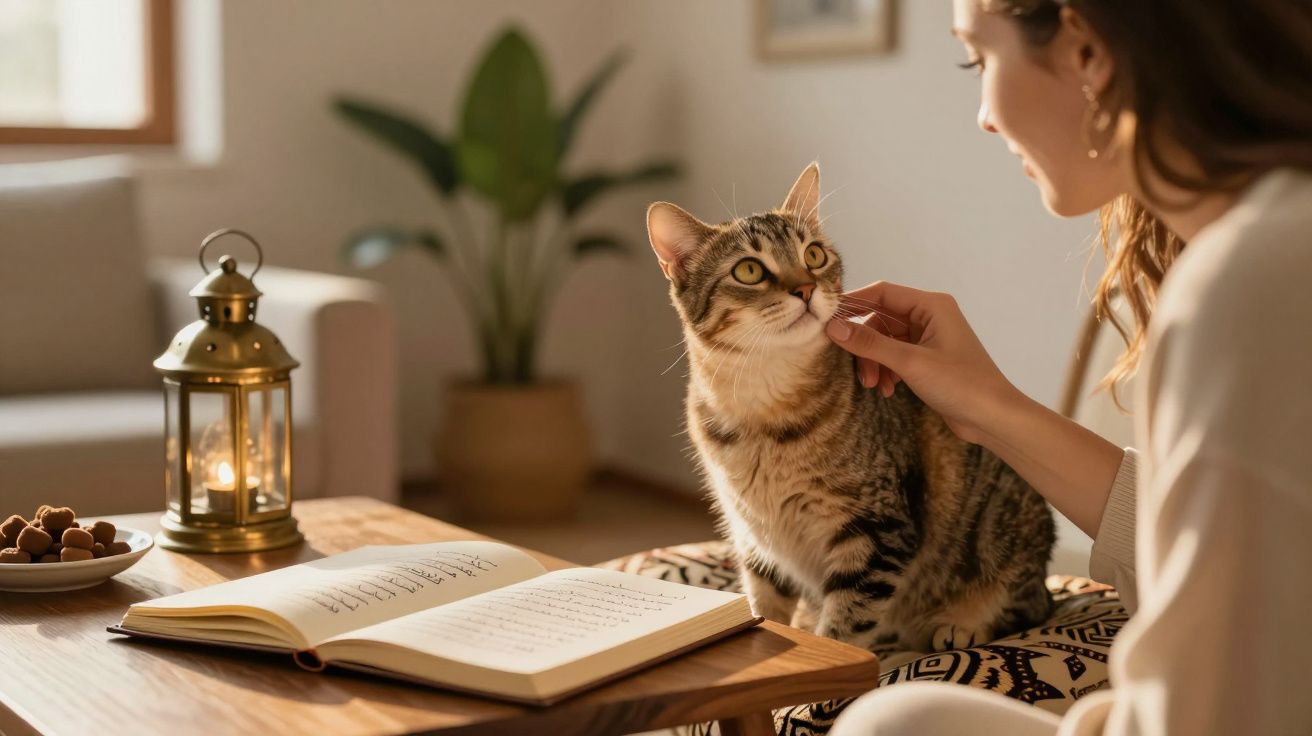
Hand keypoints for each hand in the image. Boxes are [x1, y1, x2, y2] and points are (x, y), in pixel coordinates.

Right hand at [826, 281, 1018, 444]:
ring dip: (875, 362)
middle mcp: (930, 316)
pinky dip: (887, 371)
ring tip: (875, 386)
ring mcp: (928, 338)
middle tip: (860, 371)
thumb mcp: (910, 363)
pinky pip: (895, 356)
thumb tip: (832, 327)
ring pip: (885, 341)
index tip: (826, 320)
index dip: (853, 304)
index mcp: (931, 305)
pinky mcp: (927, 359)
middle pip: (880, 319)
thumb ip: (870, 344)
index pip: (882, 292)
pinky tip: (888, 390)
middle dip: (866, 346)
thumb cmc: (960, 384)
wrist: (993, 418)